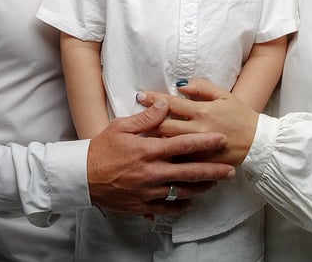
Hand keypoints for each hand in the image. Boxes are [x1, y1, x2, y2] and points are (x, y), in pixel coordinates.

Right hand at [87, 99, 235, 216]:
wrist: (81, 177)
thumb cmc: (101, 149)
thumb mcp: (121, 127)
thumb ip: (146, 118)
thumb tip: (165, 104)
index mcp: (149, 150)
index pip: (183, 145)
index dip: (205, 142)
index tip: (222, 139)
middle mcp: (152, 172)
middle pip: (190, 172)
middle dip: (213, 170)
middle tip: (230, 169)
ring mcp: (148, 191)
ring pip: (182, 191)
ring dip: (201, 188)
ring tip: (214, 184)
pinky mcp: (142, 206)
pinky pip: (167, 208)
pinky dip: (180, 205)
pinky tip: (190, 201)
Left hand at [137, 79, 258, 166]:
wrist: (258, 143)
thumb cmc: (241, 116)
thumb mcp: (224, 96)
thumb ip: (203, 88)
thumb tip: (183, 85)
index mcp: (203, 111)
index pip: (172, 103)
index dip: (154, 99)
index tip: (140, 96)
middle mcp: (198, 130)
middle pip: (165, 127)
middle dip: (148, 122)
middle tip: (135, 120)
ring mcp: (200, 149)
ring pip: (170, 146)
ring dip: (154, 142)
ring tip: (140, 139)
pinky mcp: (203, 164)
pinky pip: (181, 161)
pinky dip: (169, 159)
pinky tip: (158, 158)